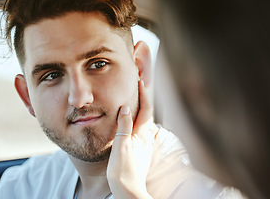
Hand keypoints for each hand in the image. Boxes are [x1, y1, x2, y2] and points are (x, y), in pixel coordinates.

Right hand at [107, 80, 156, 198]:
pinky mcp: (141, 151)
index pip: (145, 109)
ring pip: (144, 122)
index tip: (140, 81)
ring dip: (141, 109)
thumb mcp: (121, 145)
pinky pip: (141, 130)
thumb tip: (126, 107)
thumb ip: (124, 125)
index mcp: (142, 134)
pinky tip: (132, 121)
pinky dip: (138, 120)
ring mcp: (145, 145)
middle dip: (144, 98)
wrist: (128, 190)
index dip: (143, 94)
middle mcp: (146, 138)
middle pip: (147, 113)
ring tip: (135, 99)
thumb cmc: (123, 170)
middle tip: (139, 85)